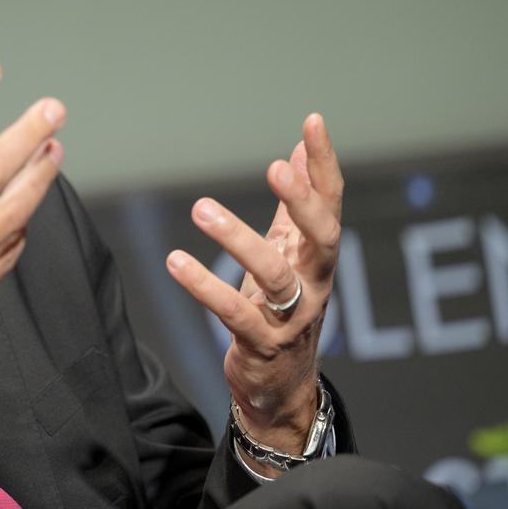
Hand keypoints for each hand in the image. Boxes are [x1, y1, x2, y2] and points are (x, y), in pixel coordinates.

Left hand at [164, 113, 343, 469]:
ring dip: (237, 240)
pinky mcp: (262, 344)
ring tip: (200, 207)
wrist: (282, 387)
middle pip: (323, 238)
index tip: (313, 122)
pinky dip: (205, 287)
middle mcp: (316, 283)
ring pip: (275, 275)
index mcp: (319, 255)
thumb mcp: (291, 251)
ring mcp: (293, 317)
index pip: (331, 202)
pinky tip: (176, 262)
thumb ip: (295, 203)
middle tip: (275, 168)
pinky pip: (235, 313)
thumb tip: (300, 149)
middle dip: (302, 201)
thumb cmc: (284, 308)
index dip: (324, 163)